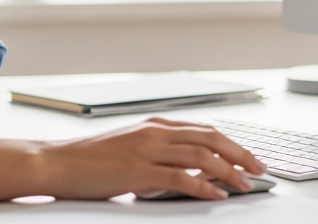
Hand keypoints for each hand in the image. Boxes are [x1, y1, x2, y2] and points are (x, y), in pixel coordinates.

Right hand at [39, 117, 265, 200]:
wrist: (58, 162)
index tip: (249, 157)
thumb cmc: (91, 159)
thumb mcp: (131, 147)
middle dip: (240, 154)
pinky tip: (216, 194)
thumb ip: (160, 151)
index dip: (232, 143)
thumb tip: (192, 167)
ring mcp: (146, 150)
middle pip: (210, 138)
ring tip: (245, 185)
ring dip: (229, 171)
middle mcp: (154, 132)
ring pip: (201, 156)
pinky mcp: (137, 171)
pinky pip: (180, 177)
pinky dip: (203, 186)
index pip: (204, 129)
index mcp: (154, 124)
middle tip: (259, 169)